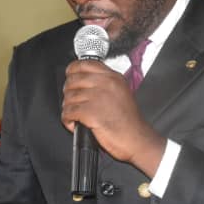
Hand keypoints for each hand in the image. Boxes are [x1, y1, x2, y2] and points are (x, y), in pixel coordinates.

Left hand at [61, 60, 165, 175]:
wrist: (136, 139)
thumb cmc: (129, 121)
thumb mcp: (121, 93)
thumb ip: (105, 84)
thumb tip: (84, 81)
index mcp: (113, 77)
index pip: (85, 64)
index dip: (72, 70)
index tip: (70, 76)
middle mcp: (106, 84)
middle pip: (73, 80)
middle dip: (68, 92)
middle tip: (72, 102)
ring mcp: (98, 97)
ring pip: (69, 97)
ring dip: (68, 108)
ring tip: (74, 116)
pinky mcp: (91, 112)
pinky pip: (68, 112)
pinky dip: (67, 119)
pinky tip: (73, 123)